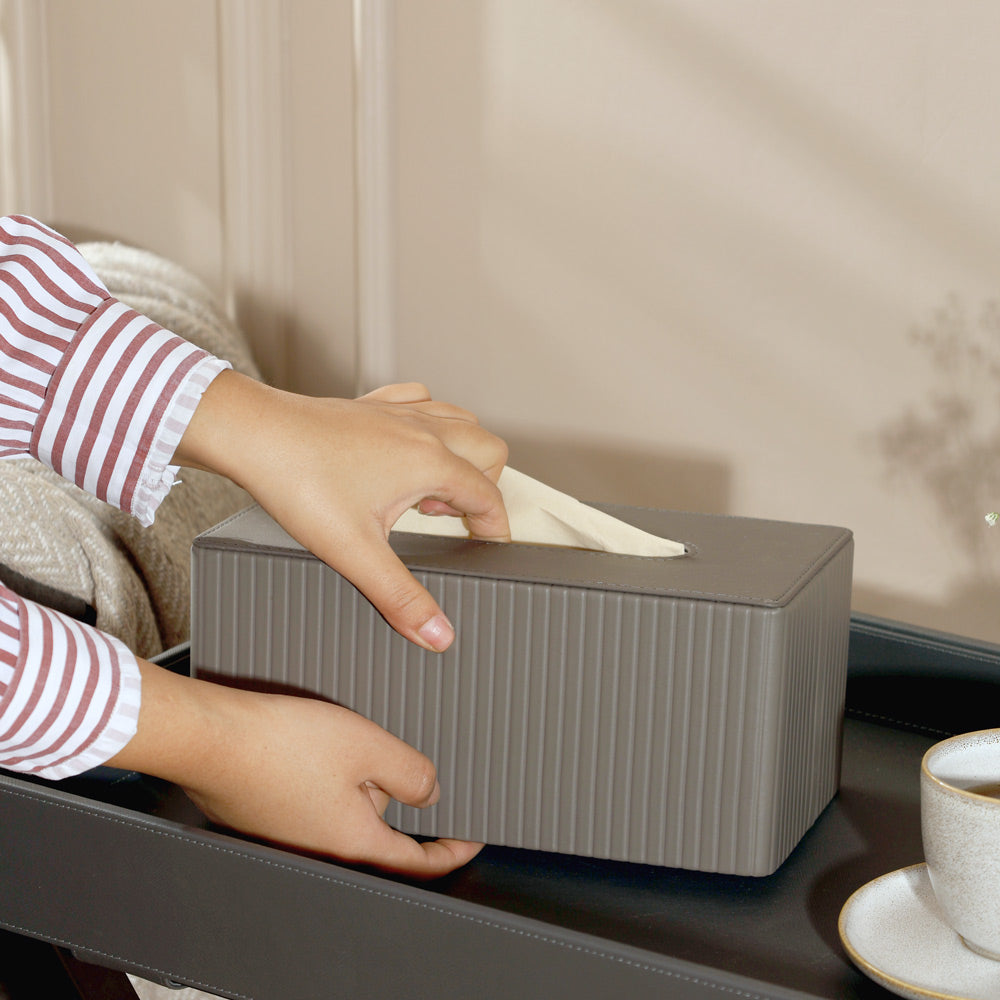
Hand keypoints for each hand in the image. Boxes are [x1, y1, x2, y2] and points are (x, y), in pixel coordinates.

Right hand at [110, 662, 483, 878]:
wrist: (211, 738)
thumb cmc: (282, 744)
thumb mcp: (369, 747)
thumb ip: (412, 773)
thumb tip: (430, 794)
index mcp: (354, 844)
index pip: (417, 864)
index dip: (451, 852)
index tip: (470, 840)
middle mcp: (322, 851)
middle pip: (379, 828)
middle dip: (388, 788)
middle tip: (379, 749)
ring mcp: (292, 839)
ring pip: (345, 810)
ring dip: (353, 777)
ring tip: (334, 739)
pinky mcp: (268, 820)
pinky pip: (314, 801)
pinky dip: (323, 777)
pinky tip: (308, 747)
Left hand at [176, 374, 509, 651]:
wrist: (252, 434)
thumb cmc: (296, 478)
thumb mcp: (354, 551)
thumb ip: (400, 596)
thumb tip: (436, 632)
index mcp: (429, 461)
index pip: (489, 494)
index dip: (494, 527)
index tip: (485, 547)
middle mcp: (421, 429)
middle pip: (488, 448)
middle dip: (484, 486)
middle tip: (452, 519)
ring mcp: (397, 411)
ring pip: (460, 419)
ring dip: (461, 453)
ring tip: (429, 489)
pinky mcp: (371, 404)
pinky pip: (421, 401)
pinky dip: (428, 422)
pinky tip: (406, 446)